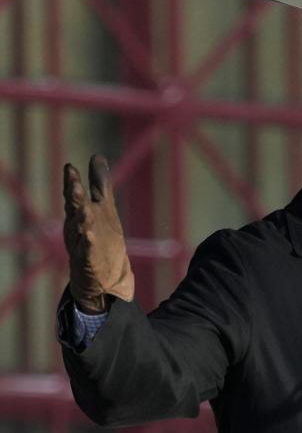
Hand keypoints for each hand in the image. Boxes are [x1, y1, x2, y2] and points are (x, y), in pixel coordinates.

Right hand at [63, 155, 134, 313]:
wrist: (99, 277)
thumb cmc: (97, 238)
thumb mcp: (100, 208)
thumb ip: (99, 184)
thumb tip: (97, 156)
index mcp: (80, 213)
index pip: (76, 195)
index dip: (73, 182)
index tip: (70, 167)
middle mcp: (77, 227)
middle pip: (75, 209)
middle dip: (74, 196)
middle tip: (74, 182)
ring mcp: (82, 244)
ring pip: (80, 230)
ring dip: (82, 220)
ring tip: (85, 210)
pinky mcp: (90, 262)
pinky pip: (87, 252)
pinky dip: (88, 244)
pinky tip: (90, 236)